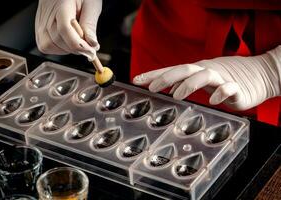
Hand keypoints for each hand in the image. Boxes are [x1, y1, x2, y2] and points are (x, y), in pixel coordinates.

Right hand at [35, 0, 101, 59]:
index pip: (64, 29)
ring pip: (49, 46)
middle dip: (75, 48)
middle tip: (88, 45)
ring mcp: (40, 22)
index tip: (91, 52)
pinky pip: (45, 46)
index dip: (79, 45)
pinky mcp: (38, 28)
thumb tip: (92, 44)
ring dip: (66, 49)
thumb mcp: (91, 5)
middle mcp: (47, 14)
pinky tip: (67, 41)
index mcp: (61, 5)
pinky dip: (58, 48)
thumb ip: (90, 24)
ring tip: (77, 40)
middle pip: (57, 40)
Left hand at [133, 47, 280, 110]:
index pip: (171, 70)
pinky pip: (228, 87)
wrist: (256, 76)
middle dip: (166, 77)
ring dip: (189, 84)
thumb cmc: (223, 80)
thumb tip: (168, 92)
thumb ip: (185, 85)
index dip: (154, 75)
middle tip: (152, 88)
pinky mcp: (236, 87)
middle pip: (184, 69)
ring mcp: (221, 77)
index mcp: (194, 71)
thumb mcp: (200, 82)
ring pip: (204, 75)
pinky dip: (220, 92)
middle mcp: (205, 71)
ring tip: (177, 96)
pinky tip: (213, 101)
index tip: (137, 80)